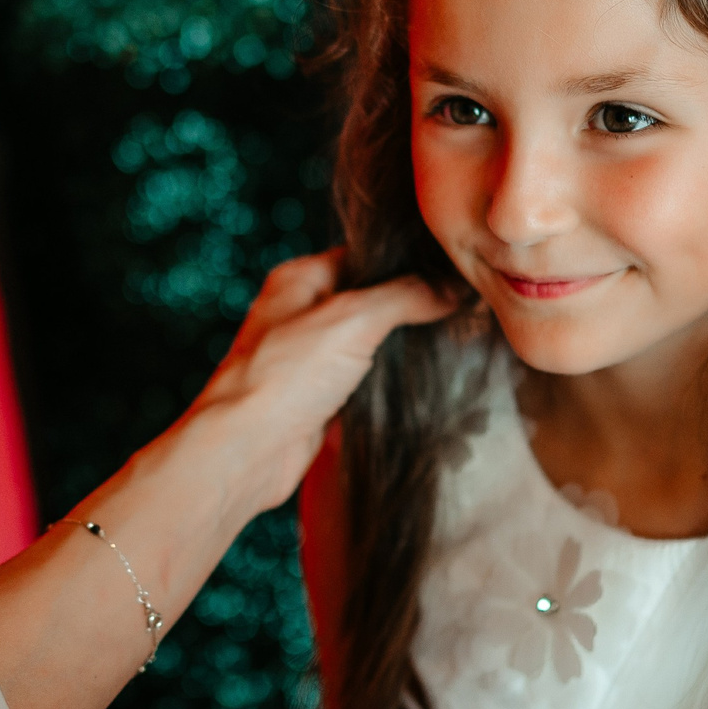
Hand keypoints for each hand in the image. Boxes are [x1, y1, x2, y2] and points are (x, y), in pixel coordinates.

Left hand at [180, 251, 454, 519]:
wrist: (246, 453)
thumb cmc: (282, 378)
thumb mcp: (352, 320)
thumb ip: (406, 296)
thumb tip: (452, 288)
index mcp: (301, 278)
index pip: (366, 255)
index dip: (409, 263)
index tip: (454, 272)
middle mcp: (302, 313)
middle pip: (371, 301)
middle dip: (413, 309)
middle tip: (462, 312)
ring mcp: (308, 358)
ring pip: (369, 345)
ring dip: (402, 350)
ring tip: (454, 346)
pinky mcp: (317, 399)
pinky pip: (363, 384)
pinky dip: (389, 386)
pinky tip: (423, 387)